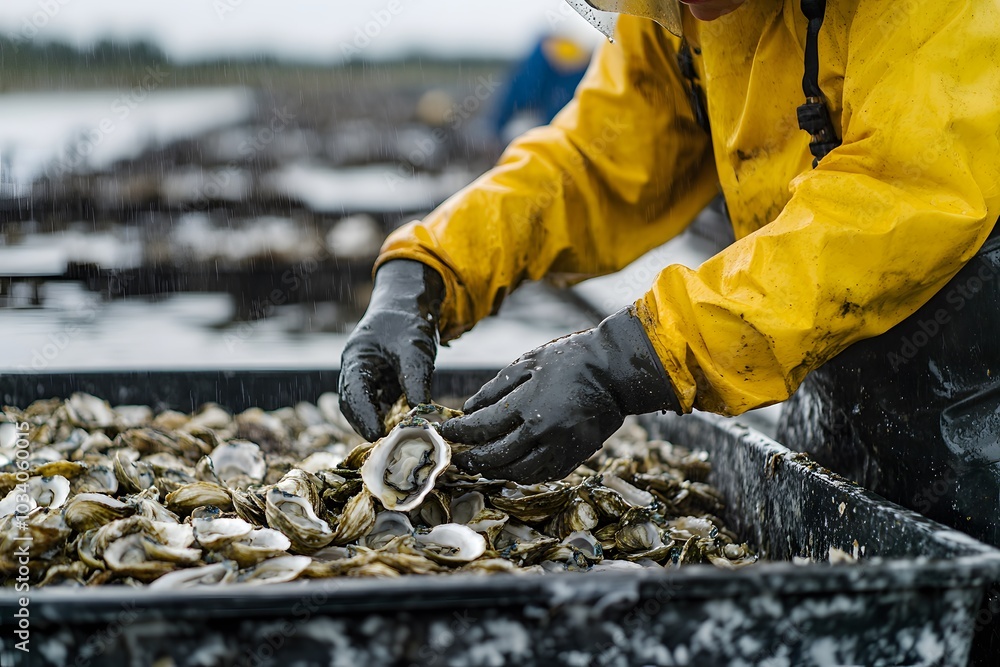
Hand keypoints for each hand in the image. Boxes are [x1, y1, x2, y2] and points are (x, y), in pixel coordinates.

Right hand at [339, 260, 443, 440]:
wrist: (412, 301)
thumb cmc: (409, 320)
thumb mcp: (415, 350)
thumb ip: (416, 381)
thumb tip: (420, 413)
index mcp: (356, 358)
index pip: (353, 393)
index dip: (363, 416)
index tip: (378, 435)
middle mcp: (356, 370)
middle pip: (353, 405)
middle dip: (368, 425)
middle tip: (387, 444)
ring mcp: (368, 376)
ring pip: (367, 407)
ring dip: (379, 422)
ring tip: (397, 438)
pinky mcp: (381, 381)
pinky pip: (382, 403)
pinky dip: (391, 415)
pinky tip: (405, 425)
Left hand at [442, 306, 678, 482]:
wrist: (615, 373)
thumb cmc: (569, 360)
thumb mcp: (527, 363)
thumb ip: (494, 389)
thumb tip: (468, 411)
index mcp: (527, 405)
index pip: (482, 427)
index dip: (460, 431)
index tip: (446, 430)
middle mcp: (542, 432)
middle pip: (496, 457)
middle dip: (472, 458)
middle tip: (459, 457)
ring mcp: (560, 448)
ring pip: (518, 472)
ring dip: (495, 472)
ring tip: (481, 465)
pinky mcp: (574, 457)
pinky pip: (542, 475)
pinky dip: (522, 474)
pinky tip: (511, 467)